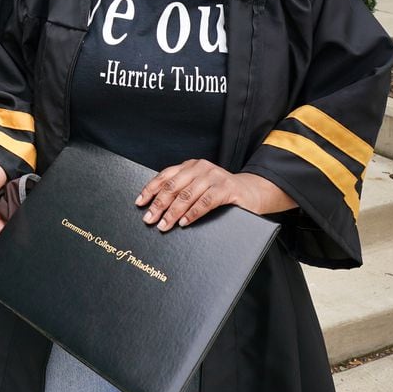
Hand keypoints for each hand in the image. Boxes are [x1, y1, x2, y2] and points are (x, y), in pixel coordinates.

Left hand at [135, 159, 295, 231]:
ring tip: (164, 225)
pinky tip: (183, 222)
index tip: (139, 203)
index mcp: (190, 166)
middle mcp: (200, 168)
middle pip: (173, 186)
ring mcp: (214, 176)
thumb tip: (156, 207)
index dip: (150, 189)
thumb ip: (182, 191)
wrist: (252, 192)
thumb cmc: (221, 193)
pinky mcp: (227, 188)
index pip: (165, 176)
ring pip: (187, 195)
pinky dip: (192, 213)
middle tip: (149, 219)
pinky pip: (205, 201)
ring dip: (173, 212)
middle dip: (159, 204)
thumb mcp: (199, 188)